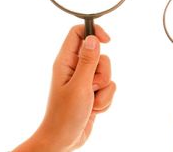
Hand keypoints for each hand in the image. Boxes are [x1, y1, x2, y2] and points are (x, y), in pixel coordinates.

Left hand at [14, 25, 115, 151]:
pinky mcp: (93, 92)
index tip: (108, 40)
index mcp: (66, 62)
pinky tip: (94, 109)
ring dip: (104, 90)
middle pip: (99, 55)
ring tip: (91, 101)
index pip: (78, 33)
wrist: (63, 140)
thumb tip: (93, 38)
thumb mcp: (79, 86)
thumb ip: (88, 61)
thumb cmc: (65, 115)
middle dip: (102, 72)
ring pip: (107, 73)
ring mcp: (85, 81)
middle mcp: (75, 68)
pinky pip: (109, 88)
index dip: (93, 31)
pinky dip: (105, 100)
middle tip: (91, 86)